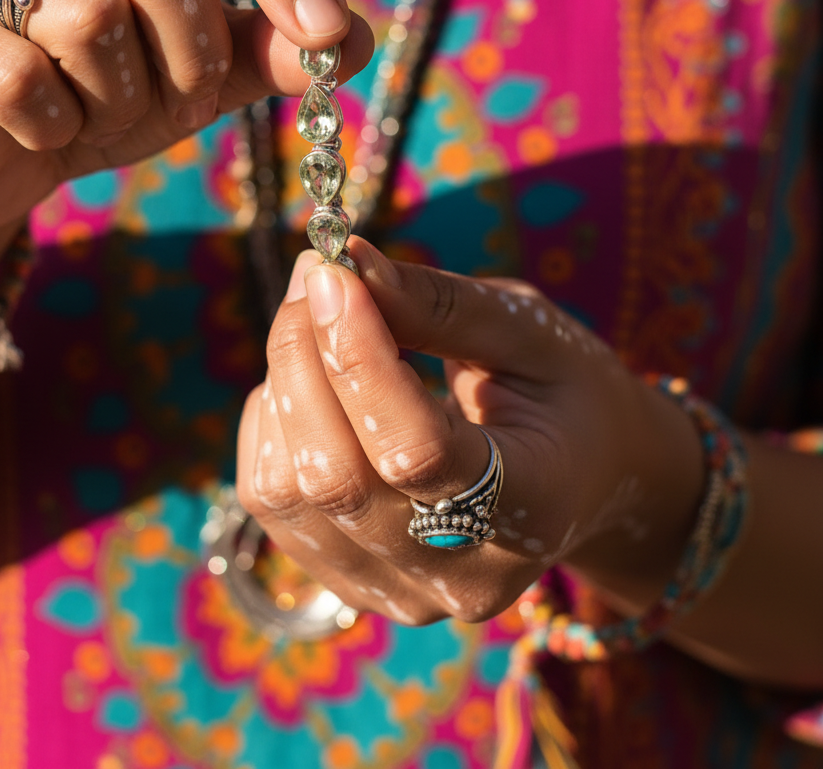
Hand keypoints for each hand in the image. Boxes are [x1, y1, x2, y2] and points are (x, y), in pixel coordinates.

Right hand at [0, 0, 371, 232]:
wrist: (0, 156)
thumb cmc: (109, 91)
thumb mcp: (205, 71)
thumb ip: (273, 46)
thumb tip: (354, 40)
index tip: (326, 33)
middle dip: (190, 51)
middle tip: (176, 97)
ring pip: (87, 16)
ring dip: (120, 99)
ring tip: (96, 112)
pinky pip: (17, 77)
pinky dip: (54, 127)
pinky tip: (40, 129)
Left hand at [236, 238, 704, 624]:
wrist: (584, 482)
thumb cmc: (564, 392)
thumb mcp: (527, 331)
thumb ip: (438, 303)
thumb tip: (344, 262)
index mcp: (531, 506)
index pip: (415, 451)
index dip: (359, 356)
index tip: (333, 272)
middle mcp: (459, 574)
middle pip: (335, 475)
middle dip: (304, 356)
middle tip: (317, 277)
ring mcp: (398, 591)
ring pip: (286, 490)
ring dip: (283, 385)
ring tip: (317, 325)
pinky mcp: (350, 581)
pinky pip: (269, 500)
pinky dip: (271, 424)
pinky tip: (311, 383)